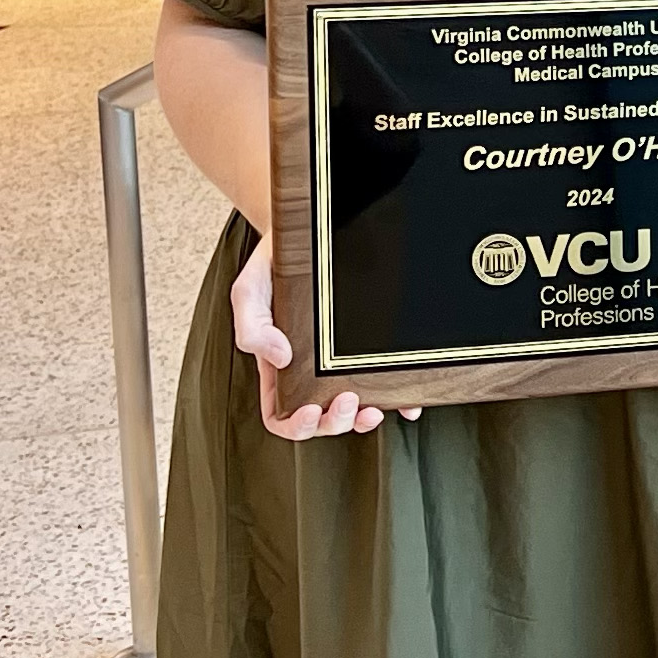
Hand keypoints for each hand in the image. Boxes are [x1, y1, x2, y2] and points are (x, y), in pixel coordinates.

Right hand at [231, 233, 415, 439]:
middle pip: (321, 418)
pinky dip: (399, 399)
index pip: (280, 413)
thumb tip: (279, 358)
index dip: (295, 424)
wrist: (311, 233)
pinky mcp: (369, 348)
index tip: (311, 410)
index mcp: (278, 366)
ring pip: (354, 407)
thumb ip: (252, 327)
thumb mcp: (249, 292)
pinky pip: (385, 381)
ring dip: (363, 419)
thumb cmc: (273, 266)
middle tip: (347, 401)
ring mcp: (341, 362)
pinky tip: (407, 401)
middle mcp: (310, 371)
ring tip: (373, 409)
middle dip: (335, 422)